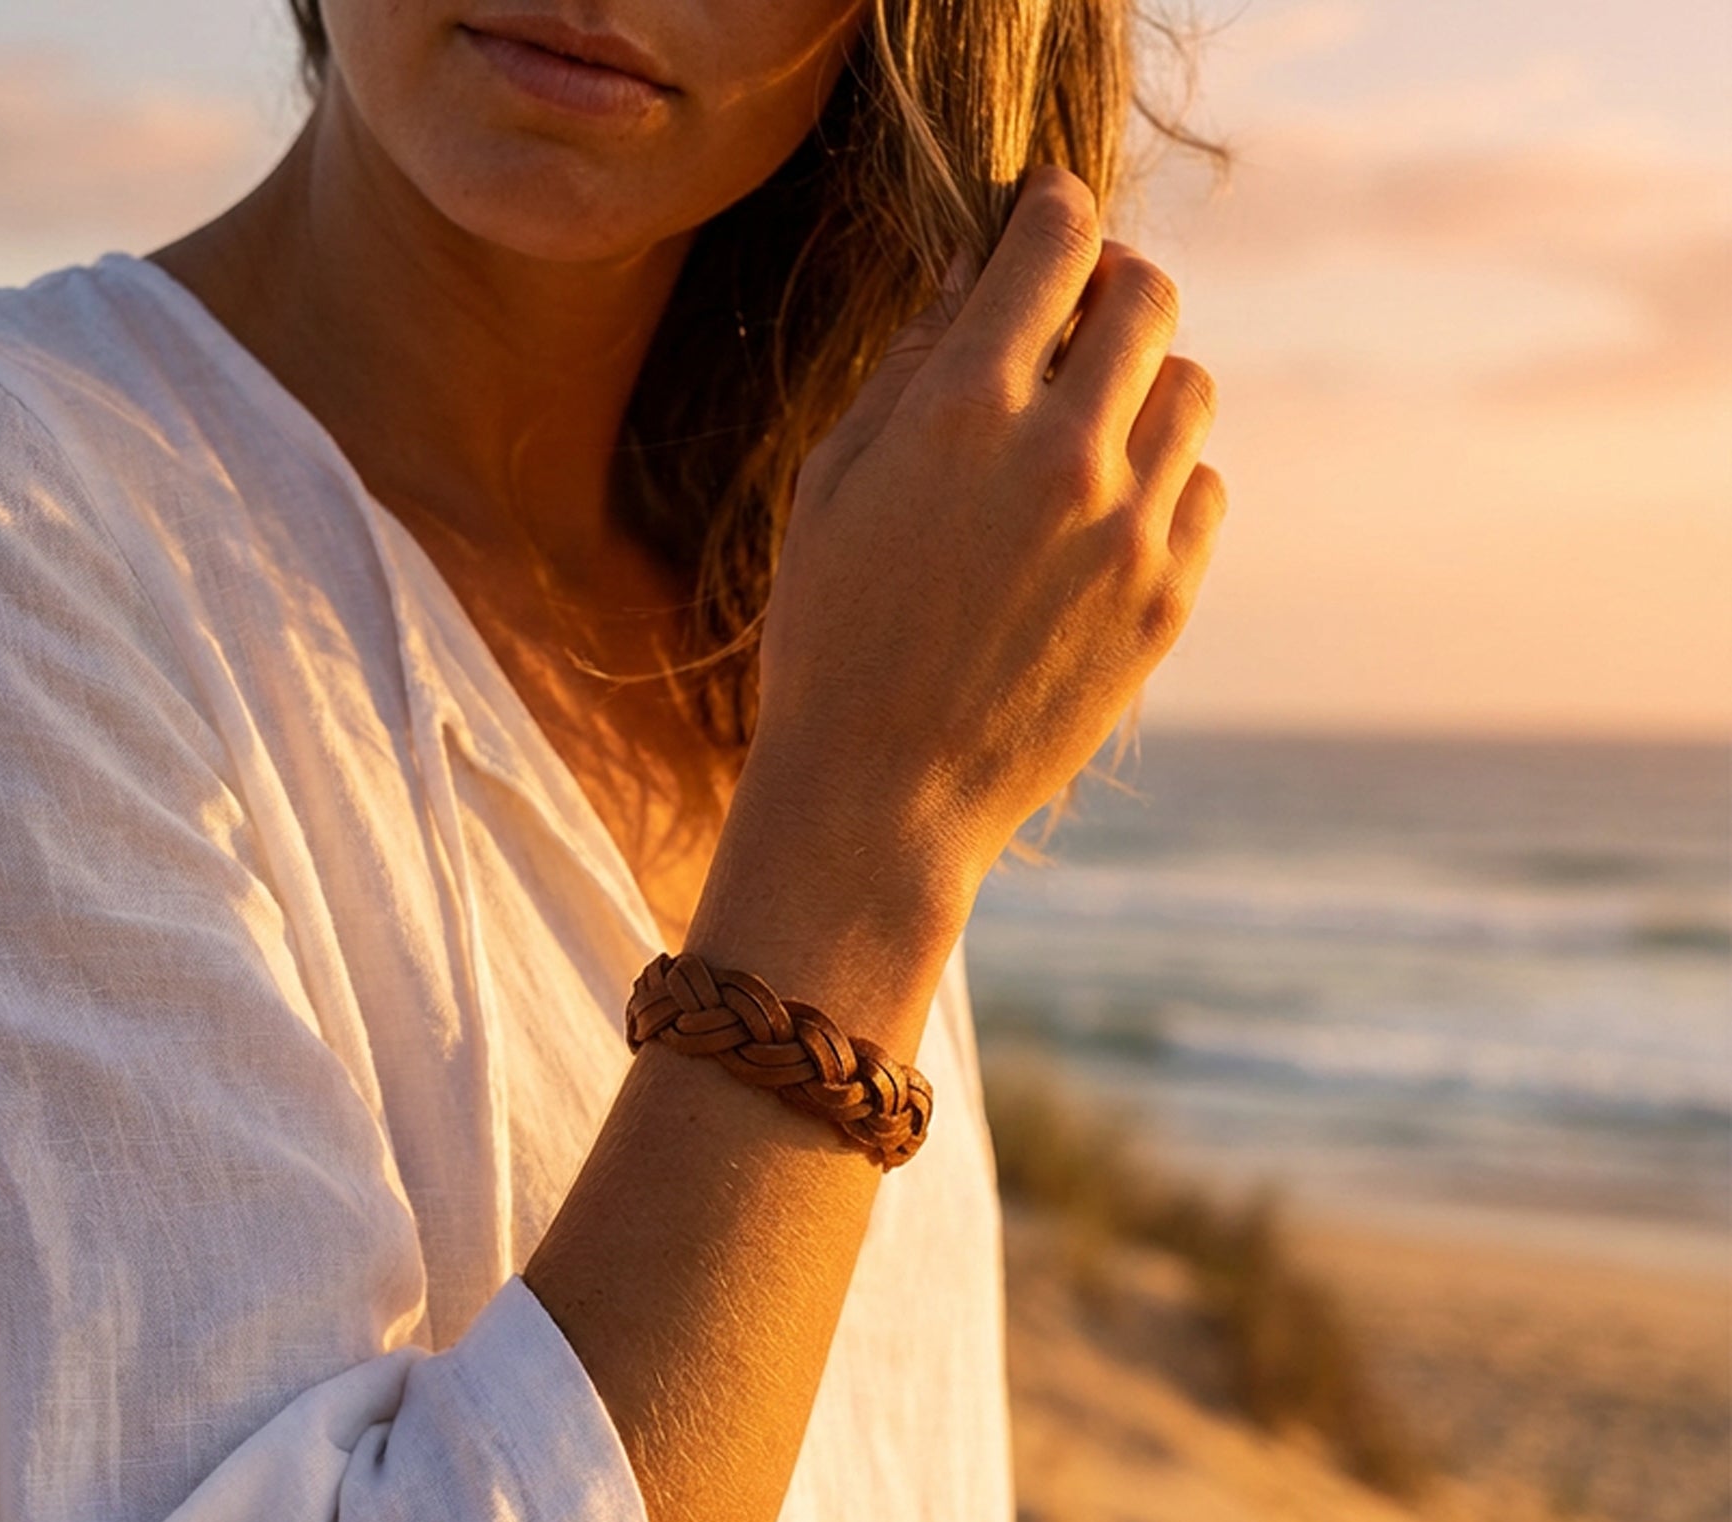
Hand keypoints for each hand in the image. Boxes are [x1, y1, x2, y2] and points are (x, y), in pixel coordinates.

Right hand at [745, 164, 1225, 917]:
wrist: (883, 800)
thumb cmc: (832, 641)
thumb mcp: (832, 487)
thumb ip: (911, 366)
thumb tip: (978, 275)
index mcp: (962, 413)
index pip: (1054, 239)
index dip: (1051, 207)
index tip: (1043, 216)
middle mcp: (1061, 456)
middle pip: (1148, 296)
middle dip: (1110, 285)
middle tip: (1074, 317)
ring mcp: (1127, 532)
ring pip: (1189, 389)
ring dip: (1144, 385)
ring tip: (1087, 431)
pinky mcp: (1164, 600)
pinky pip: (1204, 488)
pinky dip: (1166, 481)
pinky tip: (1106, 516)